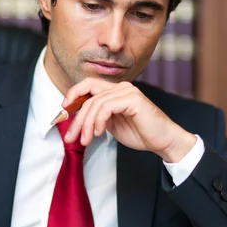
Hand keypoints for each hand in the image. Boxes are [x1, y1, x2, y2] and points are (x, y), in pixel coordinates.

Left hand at [62, 78, 196, 162]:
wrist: (163, 141)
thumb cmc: (141, 133)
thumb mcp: (111, 124)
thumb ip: (98, 117)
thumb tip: (78, 119)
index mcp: (115, 91)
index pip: (88, 85)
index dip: (73, 94)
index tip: (62, 111)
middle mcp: (120, 87)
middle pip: (88, 96)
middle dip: (76, 118)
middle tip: (70, 137)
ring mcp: (127, 91)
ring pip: (95, 104)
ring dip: (87, 125)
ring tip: (86, 140)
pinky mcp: (132, 99)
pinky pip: (106, 107)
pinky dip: (98, 121)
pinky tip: (100, 133)